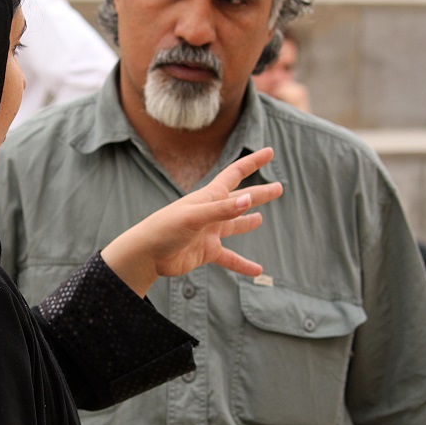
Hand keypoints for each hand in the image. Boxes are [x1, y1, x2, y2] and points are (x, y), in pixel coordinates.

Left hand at [100, 147, 281, 296]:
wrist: (146, 254)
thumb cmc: (164, 229)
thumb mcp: (194, 217)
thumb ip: (222, 210)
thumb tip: (248, 201)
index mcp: (208, 197)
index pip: (234, 174)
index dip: (252, 162)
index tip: (269, 152)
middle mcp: (211, 212)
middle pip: (241, 200)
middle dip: (259, 194)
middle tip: (279, 187)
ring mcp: (209, 232)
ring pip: (234, 226)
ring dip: (247, 222)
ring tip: (260, 220)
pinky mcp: (205, 251)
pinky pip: (230, 258)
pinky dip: (243, 264)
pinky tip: (258, 271)